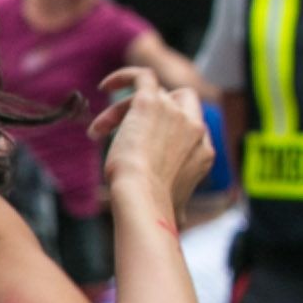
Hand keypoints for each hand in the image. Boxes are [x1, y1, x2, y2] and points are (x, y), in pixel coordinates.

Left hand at [91, 70, 210, 218]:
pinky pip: (142, 76)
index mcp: (204, 152)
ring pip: (153, 95)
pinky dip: (124, 77)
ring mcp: (175, 113)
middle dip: (155, 112)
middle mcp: (195, 129)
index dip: (163, 134)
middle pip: (178, 103)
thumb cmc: (152, 206)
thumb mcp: (174, 207)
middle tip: (125, 132)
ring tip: (99, 131)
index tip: (138, 151)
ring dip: (124, 110)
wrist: (140, 197)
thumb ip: (179, 207)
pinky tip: (104, 87)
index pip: (188, 129)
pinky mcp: (151, 102)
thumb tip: (179, 225)